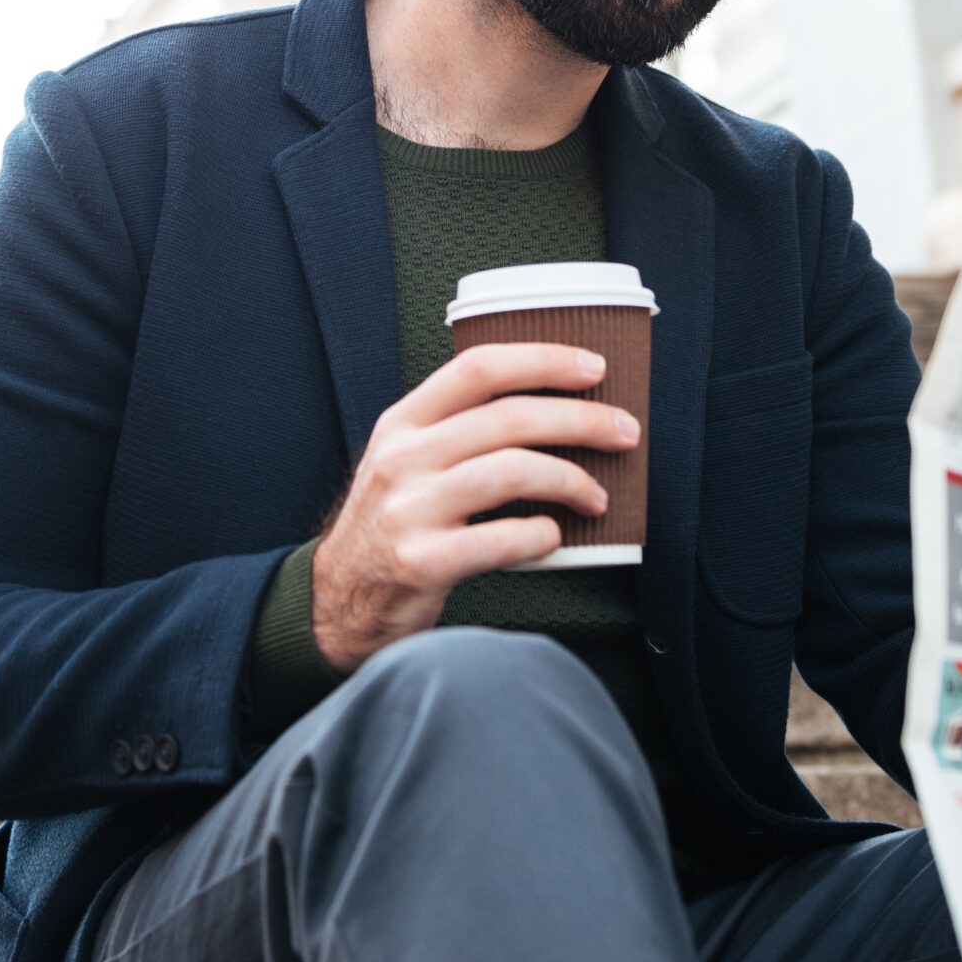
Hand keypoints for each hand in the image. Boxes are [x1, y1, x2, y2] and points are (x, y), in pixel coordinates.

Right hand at [309, 342, 637, 673]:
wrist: (339, 601)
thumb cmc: (390, 527)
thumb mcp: (405, 462)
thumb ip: (456, 432)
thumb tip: (550, 409)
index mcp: (403, 423)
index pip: (478, 368)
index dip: (542, 361)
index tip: (593, 367)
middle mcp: (403, 458)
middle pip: (509, 417)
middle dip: (581, 419)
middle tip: (623, 432)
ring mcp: (409, 509)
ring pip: (512, 470)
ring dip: (571, 479)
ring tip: (596, 497)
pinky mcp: (422, 561)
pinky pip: (501, 539)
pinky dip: (540, 535)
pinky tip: (552, 537)